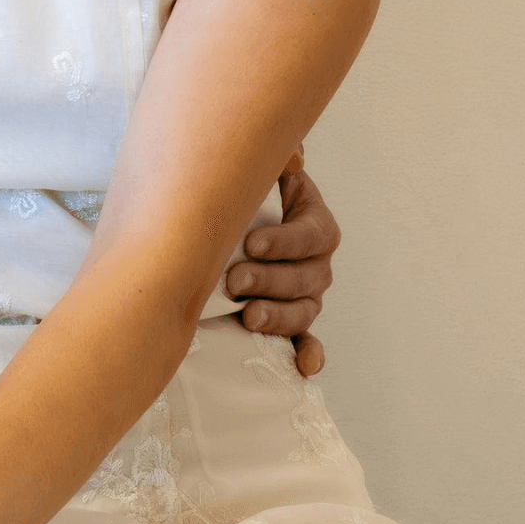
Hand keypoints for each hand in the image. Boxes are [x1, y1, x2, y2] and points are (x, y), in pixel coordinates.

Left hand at [225, 144, 336, 376]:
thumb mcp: (252, 169)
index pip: (313, 235)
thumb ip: (275, 157)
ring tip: (248, 317)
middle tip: (233, 282)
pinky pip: (307, 341)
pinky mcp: (288, 321)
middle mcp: (314, 262)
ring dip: (279, 317)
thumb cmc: (234, 193)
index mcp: (312, 221)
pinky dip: (309, 354)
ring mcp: (303, 295)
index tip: (252, 243)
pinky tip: (304, 366)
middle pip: (306, 278)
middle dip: (270, 281)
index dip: (286, 242)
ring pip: (304, 311)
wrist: (211, 222)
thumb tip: (291, 159)